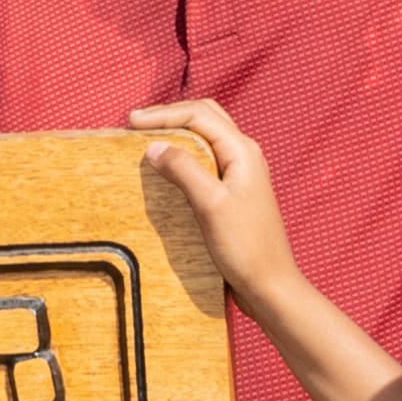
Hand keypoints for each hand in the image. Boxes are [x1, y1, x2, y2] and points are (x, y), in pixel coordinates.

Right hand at [128, 97, 309, 317]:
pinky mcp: (234, 193)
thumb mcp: (211, 206)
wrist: (270, 286)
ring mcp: (241, 174)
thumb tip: (154, 146)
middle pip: (205, 118)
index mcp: (242, 151)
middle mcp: (244, 156)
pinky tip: (167, 168)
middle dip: (170, 116)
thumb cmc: (246, 248)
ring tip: (146, 139)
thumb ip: (184, 171)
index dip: (163, 114)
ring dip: (176, 133)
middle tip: (136, 124)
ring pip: (205, 138)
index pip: (199, 115)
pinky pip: (205, 161)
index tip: (131, 122)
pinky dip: (183, 155)